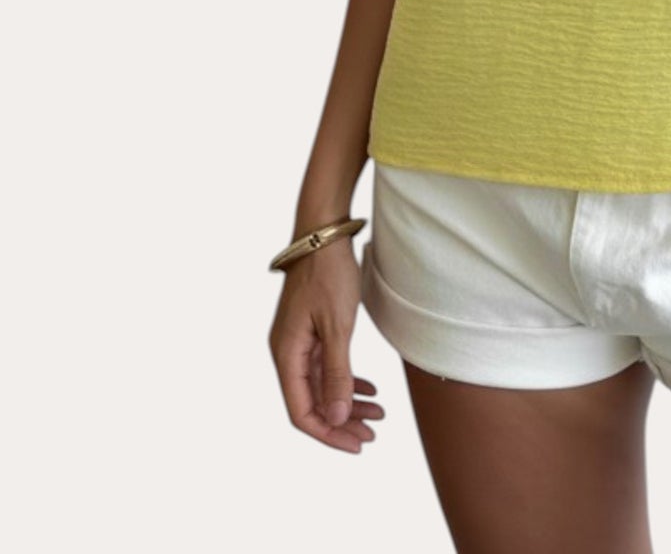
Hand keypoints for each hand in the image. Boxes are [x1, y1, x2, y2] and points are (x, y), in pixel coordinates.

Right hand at [268, 237, 384, 453]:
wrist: (323, 233)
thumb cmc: (328, 274)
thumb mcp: (337, 326)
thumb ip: (337, 374)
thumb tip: (337, 417)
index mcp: (286, 355)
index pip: (302, 411)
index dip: (328, 433)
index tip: (356, 444)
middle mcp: (287, 353)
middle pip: (312, 403)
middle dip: (342, 423)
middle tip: (373, 435)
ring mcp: (299, 342)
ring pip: (322, 386)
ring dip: (347, 403)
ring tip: (378, 415)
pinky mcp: (311, 331)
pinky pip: (326, 367)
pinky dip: (346, 381)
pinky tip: (369, 390)